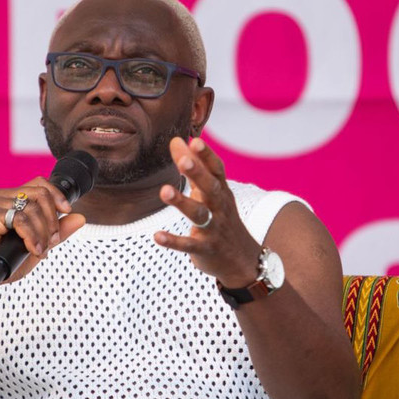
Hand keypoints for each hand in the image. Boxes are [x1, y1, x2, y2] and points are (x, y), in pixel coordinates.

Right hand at [0, 177, 85, 305]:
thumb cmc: (6, 259)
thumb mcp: (38, 242)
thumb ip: (57, 230)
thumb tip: (80, 217)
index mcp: (11, 197)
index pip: (40, 184)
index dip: (57, 195)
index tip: (67, 210)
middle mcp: (2, 195)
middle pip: (40, 194)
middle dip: (52, 219)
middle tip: (52, 241)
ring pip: (32, 209)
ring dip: (43, 232)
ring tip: (40, 249)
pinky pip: (21, 220)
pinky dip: (31, 236)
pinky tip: (33, 249)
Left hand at [153, 137, 262, 287]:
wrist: (241, 259)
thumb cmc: (221, 216)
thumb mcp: (210, 191)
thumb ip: (192, 166)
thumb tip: (175, 139)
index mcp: (220, 191)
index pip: (216, 170)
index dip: (207, 156)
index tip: (196, 141)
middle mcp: (219, 207)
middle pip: (210, 188)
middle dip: (198, 173)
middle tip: (183, 160)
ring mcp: (213, 228)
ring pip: (199, 214)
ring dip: (182, 202)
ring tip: (164, 190)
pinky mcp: (205, 249)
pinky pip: (189, 245)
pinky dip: (173, 241)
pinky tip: (157, 236)